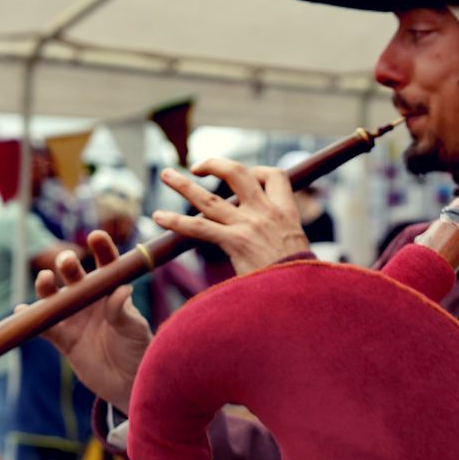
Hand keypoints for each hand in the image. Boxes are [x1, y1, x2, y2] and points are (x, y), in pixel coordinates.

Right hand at [31, 231, 152, 411]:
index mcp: (112, 291)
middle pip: (74, 276)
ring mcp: (74, 318)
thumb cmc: (138, 350)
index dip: (101, 249)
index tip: (96, 236)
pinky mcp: (63, 339)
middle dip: (68, 264)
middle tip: (67, 261)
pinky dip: (31, 319)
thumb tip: (121, 290)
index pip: (106, 265)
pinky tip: (22, 311)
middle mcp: (90, 300)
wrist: (128, 383)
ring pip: (54, 297)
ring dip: (46, 286)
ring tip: (45, 279)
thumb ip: (124, 311)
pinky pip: (44, 327)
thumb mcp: (135, 329)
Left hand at [157, 159, 309, 276]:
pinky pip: (199, 227)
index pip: (275, 176)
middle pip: (237, 174)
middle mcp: (266, 212)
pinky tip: (158, 217)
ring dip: (183, 185)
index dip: (258, 171)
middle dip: (214, 164)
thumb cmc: (299, 279)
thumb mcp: (297, 249)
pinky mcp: (235, 243)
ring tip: (166, 175)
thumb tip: (267, 246)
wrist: (300, 295)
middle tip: (197, 166)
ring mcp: (249, 226)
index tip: (247, 177)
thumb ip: (280, 238)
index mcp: (286, 212)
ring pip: (209, 198)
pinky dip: (176, 221)